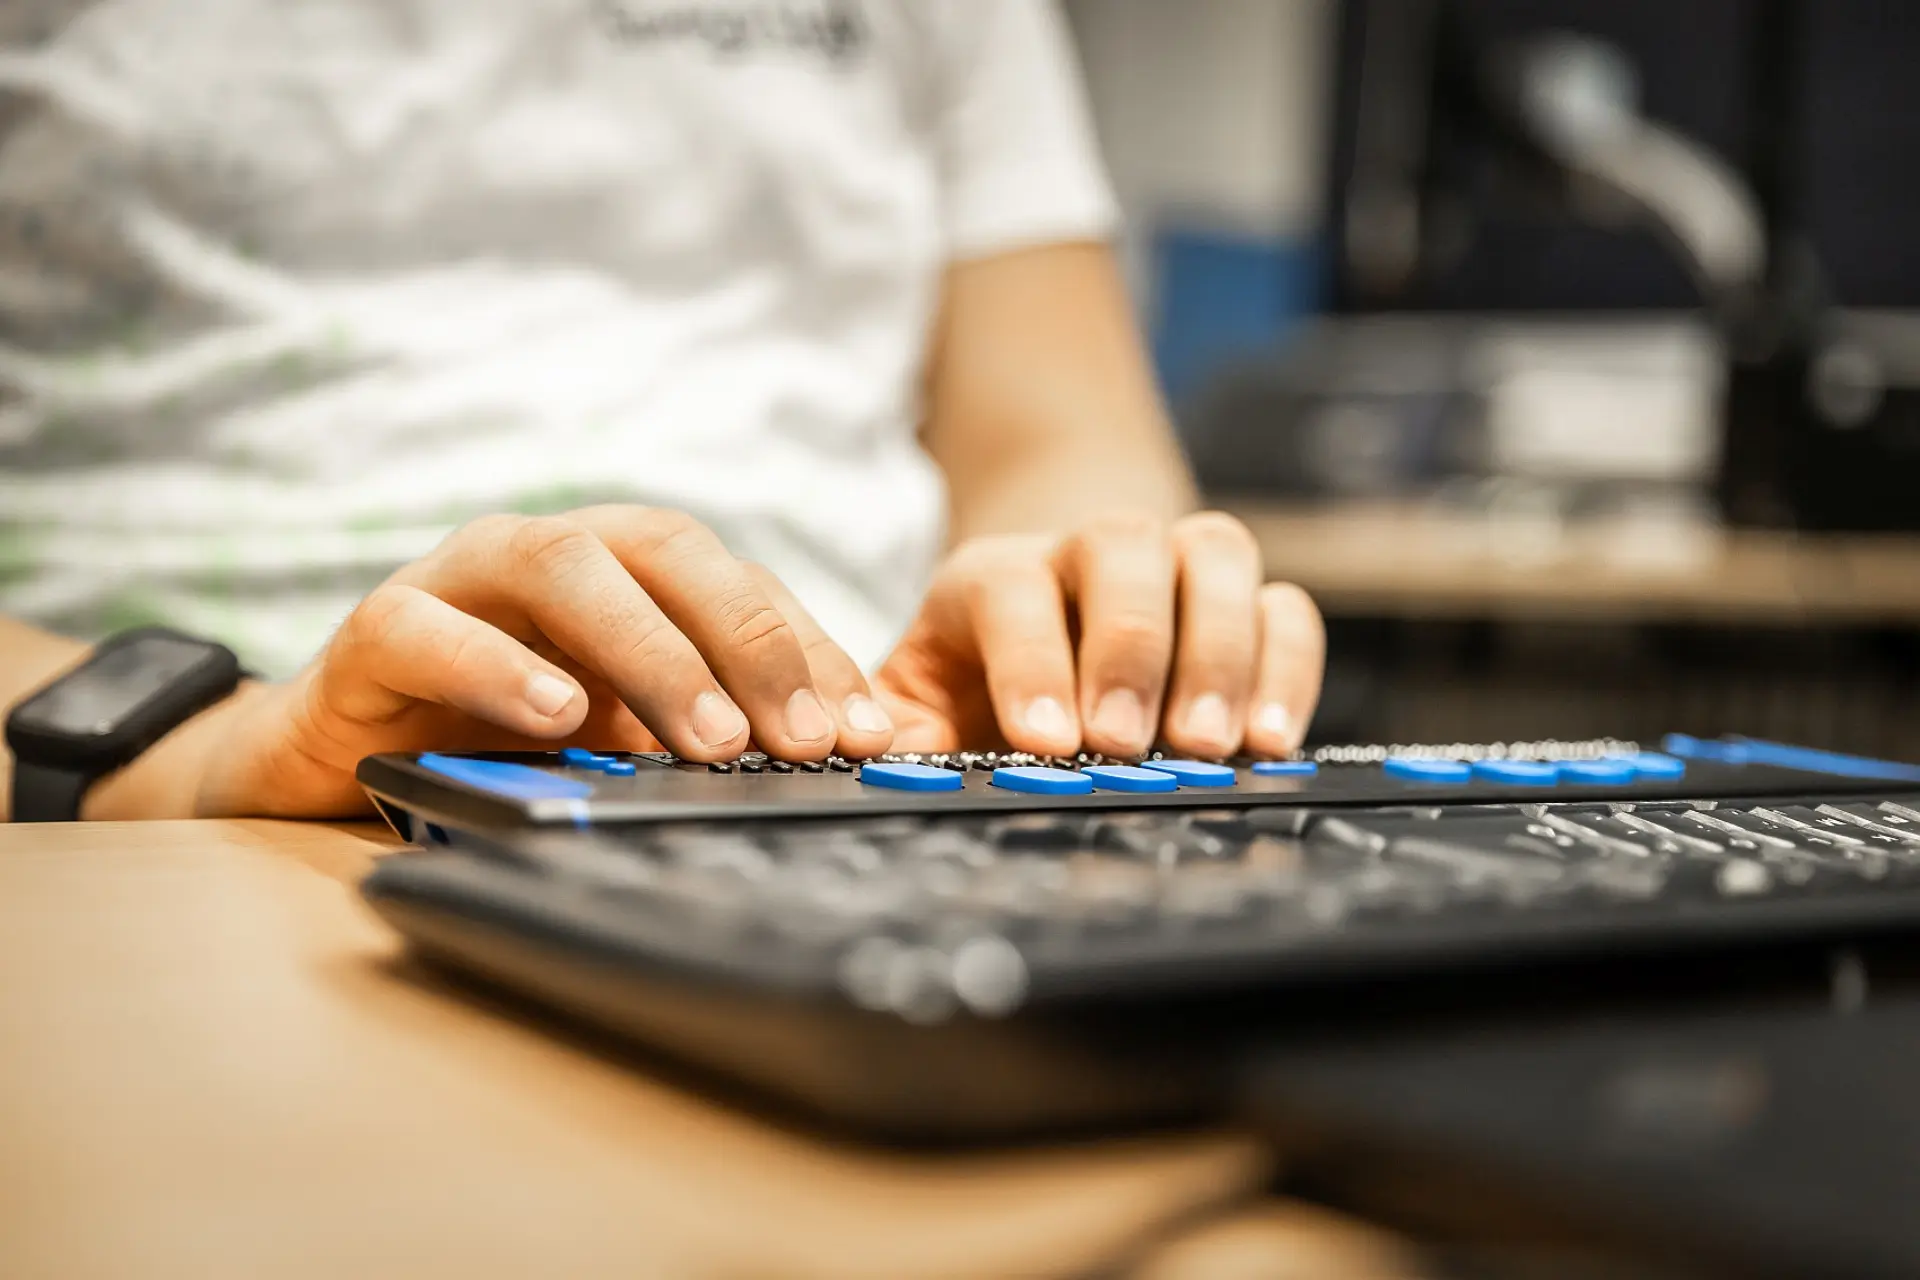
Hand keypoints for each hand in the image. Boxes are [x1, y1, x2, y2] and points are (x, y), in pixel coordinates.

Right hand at [94, 507, 896, 818]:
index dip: (810, 652)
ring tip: (709, 737)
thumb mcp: (621, 740)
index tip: (867, 733)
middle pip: (666, 551)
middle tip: (804, 739)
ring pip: (560, 566)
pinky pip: (429, 627)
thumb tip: (831, 766)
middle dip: (748, 641)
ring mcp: (459, 579)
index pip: (738, 585)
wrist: (340, 756)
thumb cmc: (497, 736)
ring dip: (649, 651)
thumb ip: (704, 735)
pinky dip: (496, 665)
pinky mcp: (374, 631)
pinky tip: (556, 715)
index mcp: (625, 569)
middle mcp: (551, 554)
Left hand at [872, 512, 1323, 758]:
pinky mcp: (1243, 603)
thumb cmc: (970, 686)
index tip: (1044, 741)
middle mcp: (1087, 552)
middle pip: (1121, 546)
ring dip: (1218, 649)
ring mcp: (1174, 566)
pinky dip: (1285, 666)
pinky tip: (1268, 739)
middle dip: (1128, 646)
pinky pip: (1284, 605)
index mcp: (994, 575)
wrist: (1039, 627)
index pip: (1011, 588)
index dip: (1029, 659)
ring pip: (1214, 553)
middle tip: (1124, 743)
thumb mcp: (912, 707)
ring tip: (1209, 745)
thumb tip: (878, 767)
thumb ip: (894, 735)